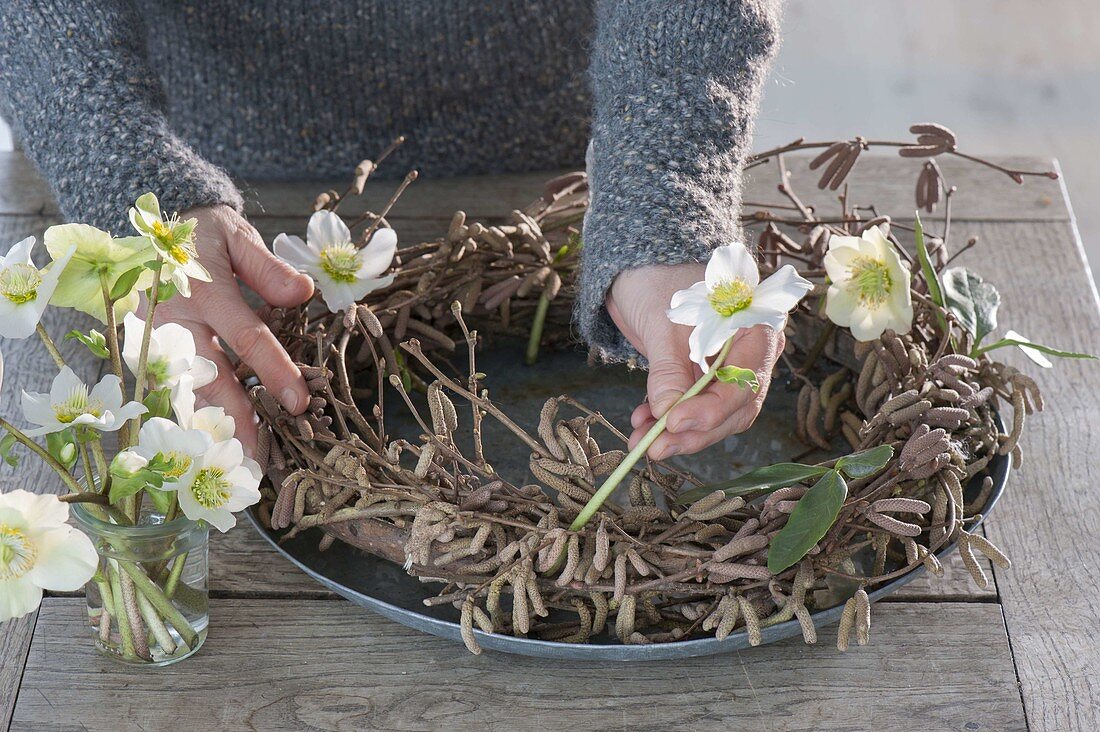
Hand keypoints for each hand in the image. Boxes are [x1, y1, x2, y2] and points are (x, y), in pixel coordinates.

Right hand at [154, 205, 314, 452]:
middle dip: (236, 418)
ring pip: (185, 393)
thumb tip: (302, 292)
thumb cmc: (204, 237)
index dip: (273, 370)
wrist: (152, 232)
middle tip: (260, 456)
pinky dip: (191, 420)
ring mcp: (155, 342)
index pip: (246, 336)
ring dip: (211, 429)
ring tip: (238, 462)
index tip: (299, 401)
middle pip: (209, 377)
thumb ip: (266, 268)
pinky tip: (210, 447)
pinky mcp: (147, 354)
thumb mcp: (236, 238)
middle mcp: (174, 322)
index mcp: (202, 291)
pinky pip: (170, 392)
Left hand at [607, 264, 784, 459]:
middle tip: (657, 446)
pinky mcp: (704, 378)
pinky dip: (669, 420)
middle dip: (695, 431)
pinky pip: (695, 407)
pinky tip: (642, 424)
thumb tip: (668, 414)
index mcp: (755, 328)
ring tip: (641, 439)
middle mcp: (750, 352)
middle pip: (734, 408)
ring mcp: (728, 367)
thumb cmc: (659, 280)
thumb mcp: (664, 325)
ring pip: (715, 415)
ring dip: (679, 432)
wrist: (640, 267)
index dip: (712, 410)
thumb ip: (669, 371)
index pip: (745, 383)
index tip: (675, 422)